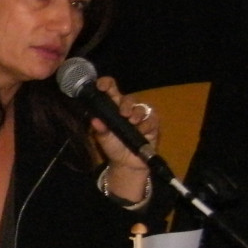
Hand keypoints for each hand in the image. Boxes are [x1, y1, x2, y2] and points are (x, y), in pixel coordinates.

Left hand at [87, 75, 156, 199]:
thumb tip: (95, 121)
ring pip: (141, 107)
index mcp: (112, 108)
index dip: (106, 84)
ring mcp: (141, 116)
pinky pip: (152, 119)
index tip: (101, 86)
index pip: (110, 90)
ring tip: (132, 121)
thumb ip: (100, 130)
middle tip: (123, 113)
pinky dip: (146, 124)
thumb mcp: (104, 139)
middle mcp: (127, 109)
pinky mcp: (152, 125)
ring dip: (137, 113)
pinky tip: (142, 130)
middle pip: (128, 98)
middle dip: (126, 104)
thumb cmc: (114, 147)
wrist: (127, 163)